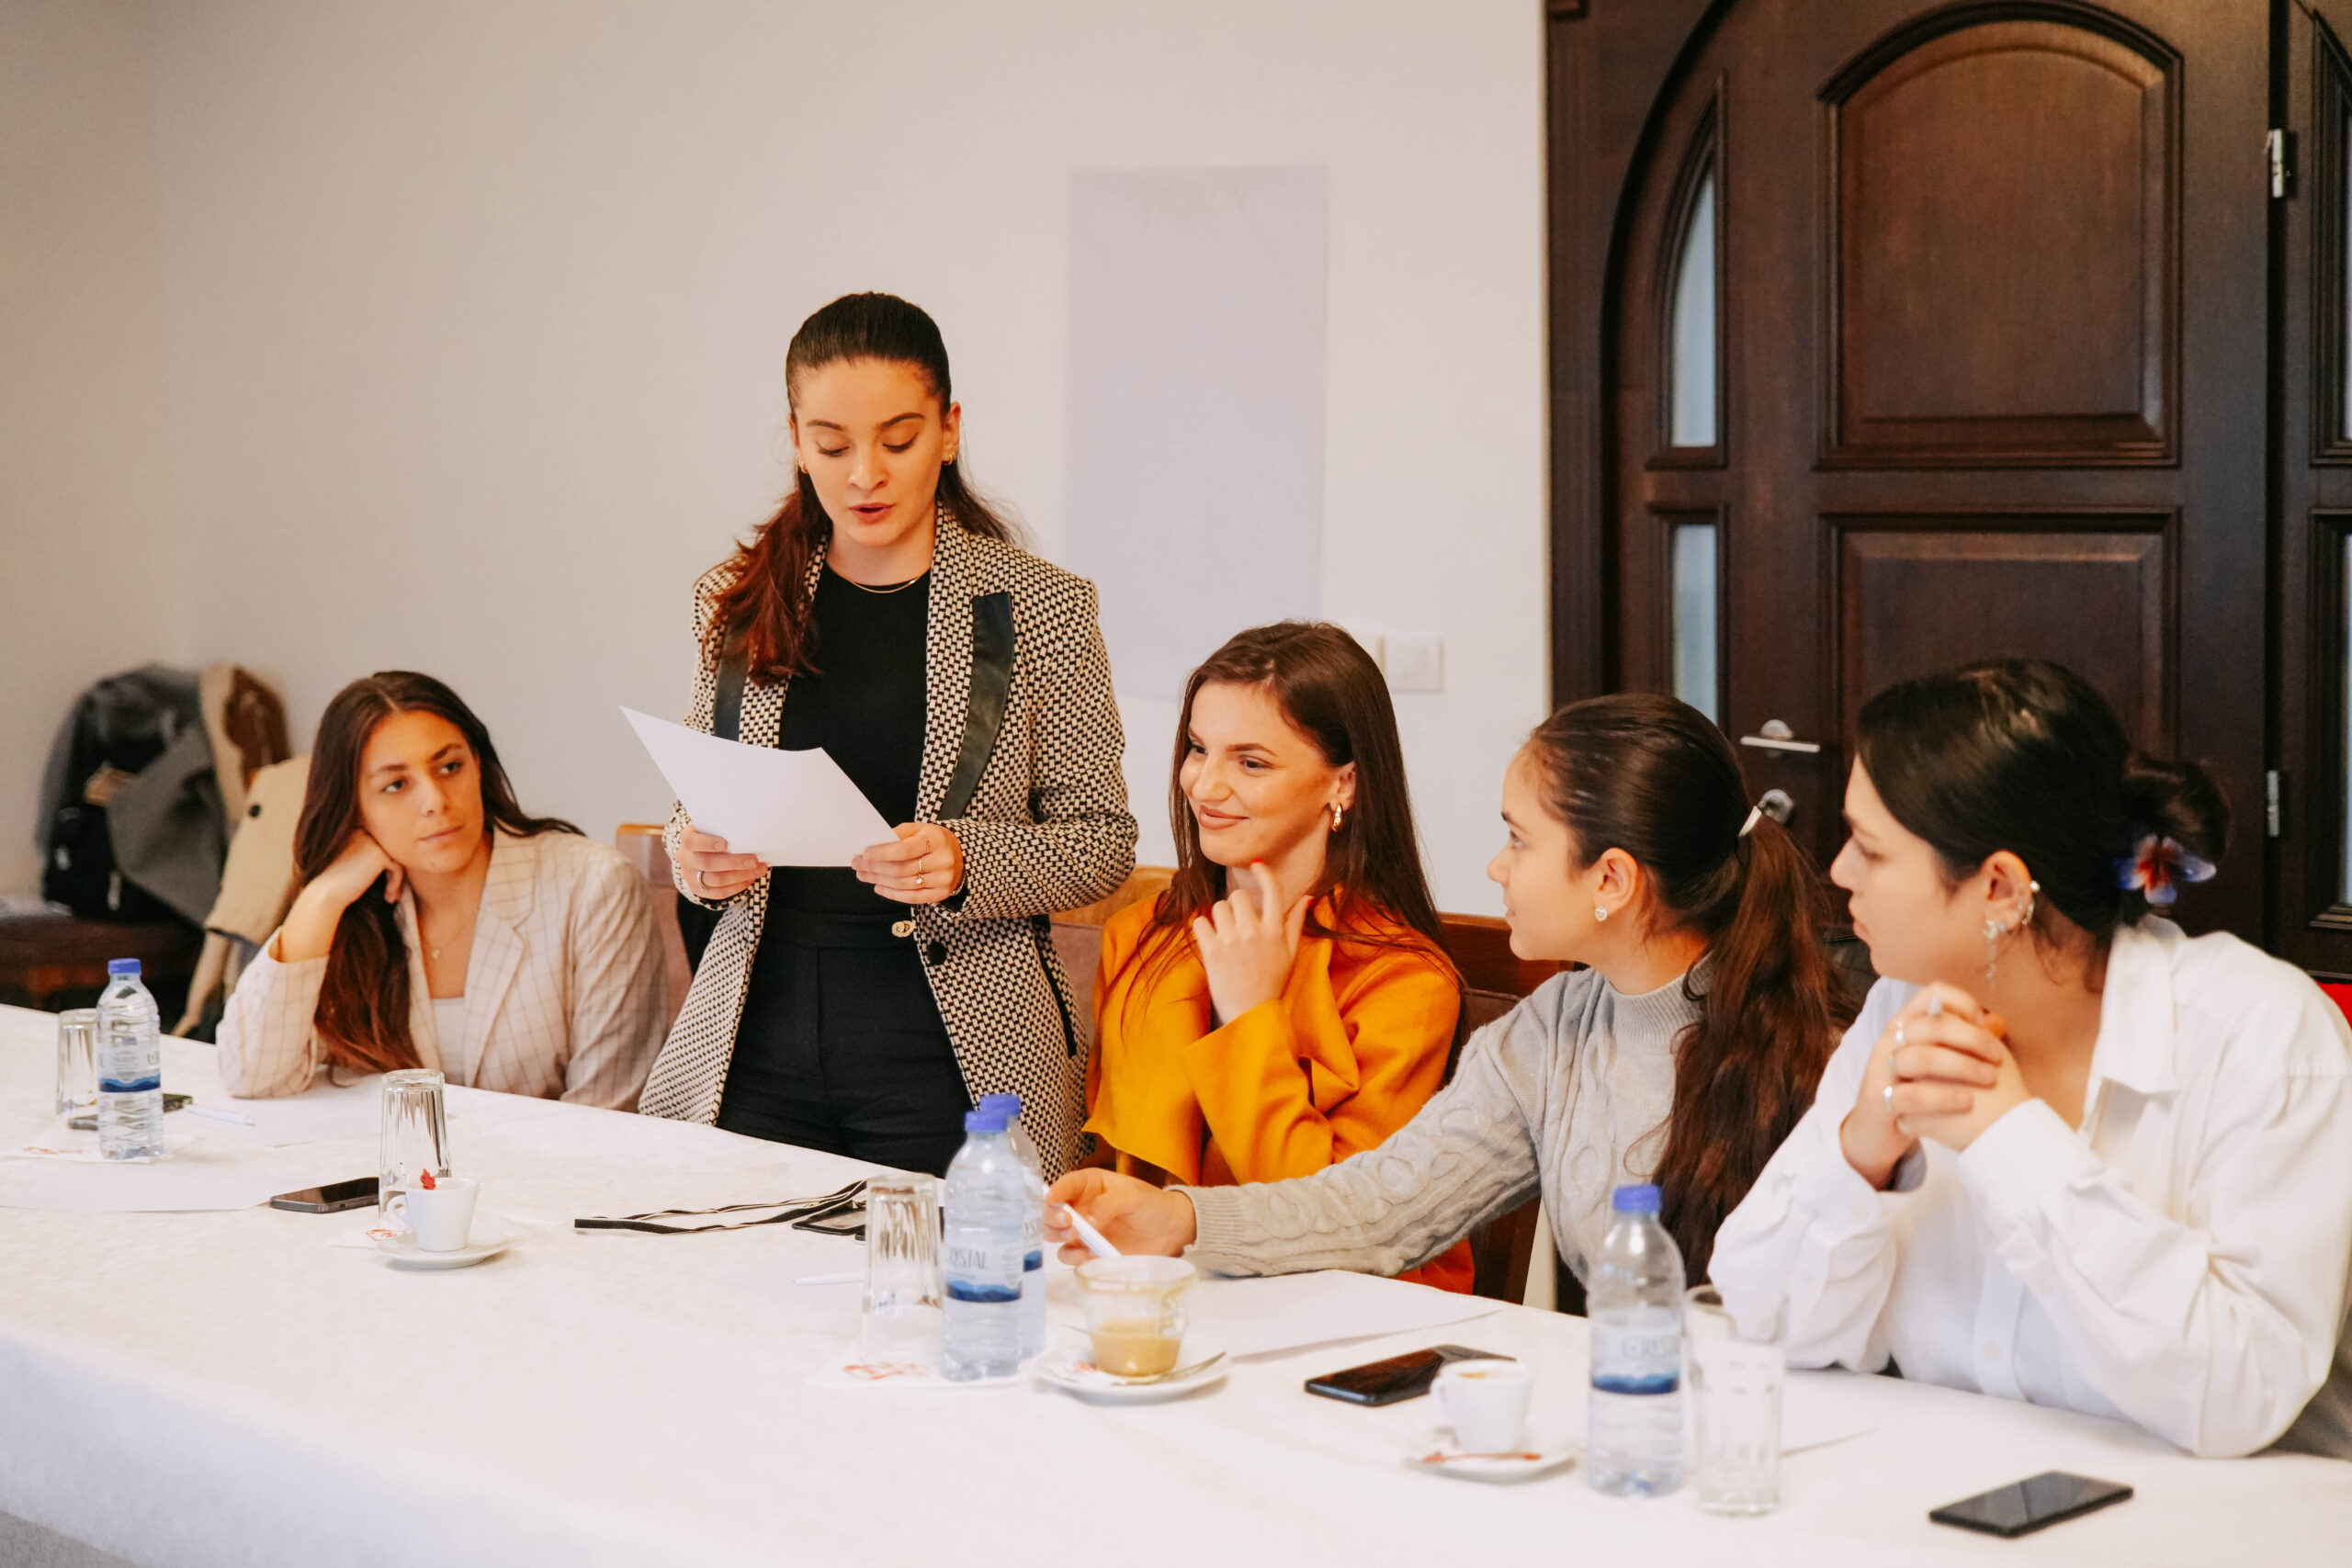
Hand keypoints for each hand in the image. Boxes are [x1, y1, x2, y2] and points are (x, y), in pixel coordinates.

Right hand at [275, 832, 399, 962]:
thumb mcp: (354, 865)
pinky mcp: (378, 854)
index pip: (380, 847)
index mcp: (354, 832)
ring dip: (396, 880)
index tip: (385, 886)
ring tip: (391, 897)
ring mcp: (370, 842)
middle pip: (390, 853)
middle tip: (391, 893)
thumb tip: (397, 862)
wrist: (326, 893)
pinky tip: (388, 897)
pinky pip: (397, 868)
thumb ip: (370, 858)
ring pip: (395, 860)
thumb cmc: (337, 884)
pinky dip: (395, 883)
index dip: (385, 869)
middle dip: (393, 874)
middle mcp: (362, 833)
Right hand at [677, 822, 764, 901]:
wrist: (700, 852)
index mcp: (687, 838)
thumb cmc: (713, 836)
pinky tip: (750, 879)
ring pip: (716, 880)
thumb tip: (750, 833)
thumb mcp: (713, 828)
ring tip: (758, 870)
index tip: (726, 844)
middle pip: (707, 863)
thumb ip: (725, 830)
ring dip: (740, 876)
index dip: (708, 843)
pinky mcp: (699, 890)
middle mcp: (685, 858)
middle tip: (754, 860)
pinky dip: (738, 886)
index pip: (692, 841)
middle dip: (734, 863)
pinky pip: (719, 893)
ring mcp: (690, 876)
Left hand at [854, 822, 963, 904]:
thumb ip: (898, 835)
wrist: (960, 854)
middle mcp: (943, 860)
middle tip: (858, 866)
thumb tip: (872, 846)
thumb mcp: (919, 829)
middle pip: (901, 869)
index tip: (864, 854)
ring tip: (864, 875)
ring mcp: (943, 879)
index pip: (905, 849)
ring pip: (904, 884)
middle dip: (875, 868)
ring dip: (879, 881)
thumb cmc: (932, 840)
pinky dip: (892, 894)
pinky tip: (879, 887)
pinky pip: (912, 898)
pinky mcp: (941, 893)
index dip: (882, 853)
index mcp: (936, 839)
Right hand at [1044, 1169, 1197, 1263]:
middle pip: (1051, 1210)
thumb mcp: (1134, 1197)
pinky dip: (1075, 1256)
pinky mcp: (1089, 1251)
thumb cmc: (1153, 1206)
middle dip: (1052, 1217)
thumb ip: (1109, 1204)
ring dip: (1059, 1237)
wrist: (1171, 1232)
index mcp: (1091, 1185)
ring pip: (1054, 1234)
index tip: (1052, 1199)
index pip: (1065, 1184)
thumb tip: (1087, 1220)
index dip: (1055, 1191)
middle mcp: (1081, 1206)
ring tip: (1076, 1238)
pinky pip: (1071, 1255)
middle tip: (1067, 1223)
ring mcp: (1083, 1230)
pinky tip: (1091, 1254)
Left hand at [1192, 862, 1311, 1021]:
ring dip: (1220, 917)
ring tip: (1225, 935)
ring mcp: (1232, 941)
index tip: (1256, 865)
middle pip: (1238, 896)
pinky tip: (1211, 941)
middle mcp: (1254, 932)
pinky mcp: (1212, 951)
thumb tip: (1307, 897)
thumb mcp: (1290, 953)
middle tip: (1238, 924)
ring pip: (1218, 907)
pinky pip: (1200, 922)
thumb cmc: (1271, 983)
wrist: (1250, 1014)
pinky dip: (1203, 929)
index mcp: (1275, 931)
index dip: (1263, 874)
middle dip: (1236, 905)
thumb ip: (1295, 923)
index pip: (1272, 891)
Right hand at [1839, 982, 2011, 1185]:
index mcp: (1904, 1024)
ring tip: (1988, 1079)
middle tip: (1998, 1058)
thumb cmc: (1914, 1091)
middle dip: (1972, 1039)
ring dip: (1962, 1066)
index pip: (1932, 993)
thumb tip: (1995, 1023)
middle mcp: (1889, 1040)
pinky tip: (1967, 1101)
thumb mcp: (1934, 1061)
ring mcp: (1880, 1070)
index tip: (1984, 1025)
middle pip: (1932, 1024)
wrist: (1876, 1130)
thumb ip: (1959, 1042)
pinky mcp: (1879, 1101)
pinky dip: (1944, 1097)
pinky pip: (1912, 1095)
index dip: (1963, 1004)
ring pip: (1922, 1057)